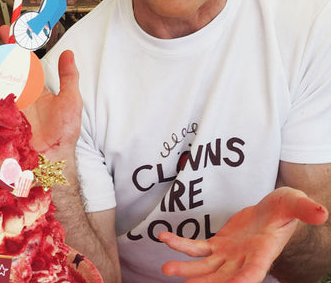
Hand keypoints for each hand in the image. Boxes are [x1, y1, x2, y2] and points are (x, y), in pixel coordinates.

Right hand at [0, 25, 82, 159]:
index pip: (20, 61)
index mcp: (33, 88)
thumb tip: (69, 53)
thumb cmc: (64, 133)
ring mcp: (5, 106)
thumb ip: (68, 76)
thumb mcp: (71, 100)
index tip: (5, 31)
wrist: (51, 158)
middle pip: (0, 68)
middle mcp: (17, 94)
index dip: (12, 45)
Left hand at [159, 187, 328, 282]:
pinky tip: (163, 238)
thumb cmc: (286, 208)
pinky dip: (180, 244)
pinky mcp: (218, 246)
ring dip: (187, 268)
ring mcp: (230, 255)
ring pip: (205, 266)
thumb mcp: (296, 204)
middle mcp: (245, 259)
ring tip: (167, 270)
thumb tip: (322, 213)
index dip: (242, 279)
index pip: (253, 271)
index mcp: (264, 252)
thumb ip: (306, 210)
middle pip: (224, 276)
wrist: (273, 210)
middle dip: (206, 282)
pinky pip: (196, 248)